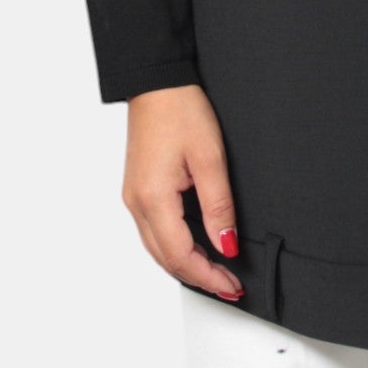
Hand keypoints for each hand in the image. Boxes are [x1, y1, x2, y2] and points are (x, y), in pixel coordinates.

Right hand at [122, 85, 244, 299]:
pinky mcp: (137, 189)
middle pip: (166, 259)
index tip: (233, 285)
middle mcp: (136, 203)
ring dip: (186, 264)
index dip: (209, 276)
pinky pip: (153, 230)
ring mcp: (133, 197)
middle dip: (198, 277)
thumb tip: (226, 245)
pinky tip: (194, 247)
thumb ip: (218, 207)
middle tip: (229, 286)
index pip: (181, 256)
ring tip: (216, 271)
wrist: (156, 82)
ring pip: (157, 248)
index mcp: (153, 198)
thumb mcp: (210, 158)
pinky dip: (175, 246)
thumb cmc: (180, 110)